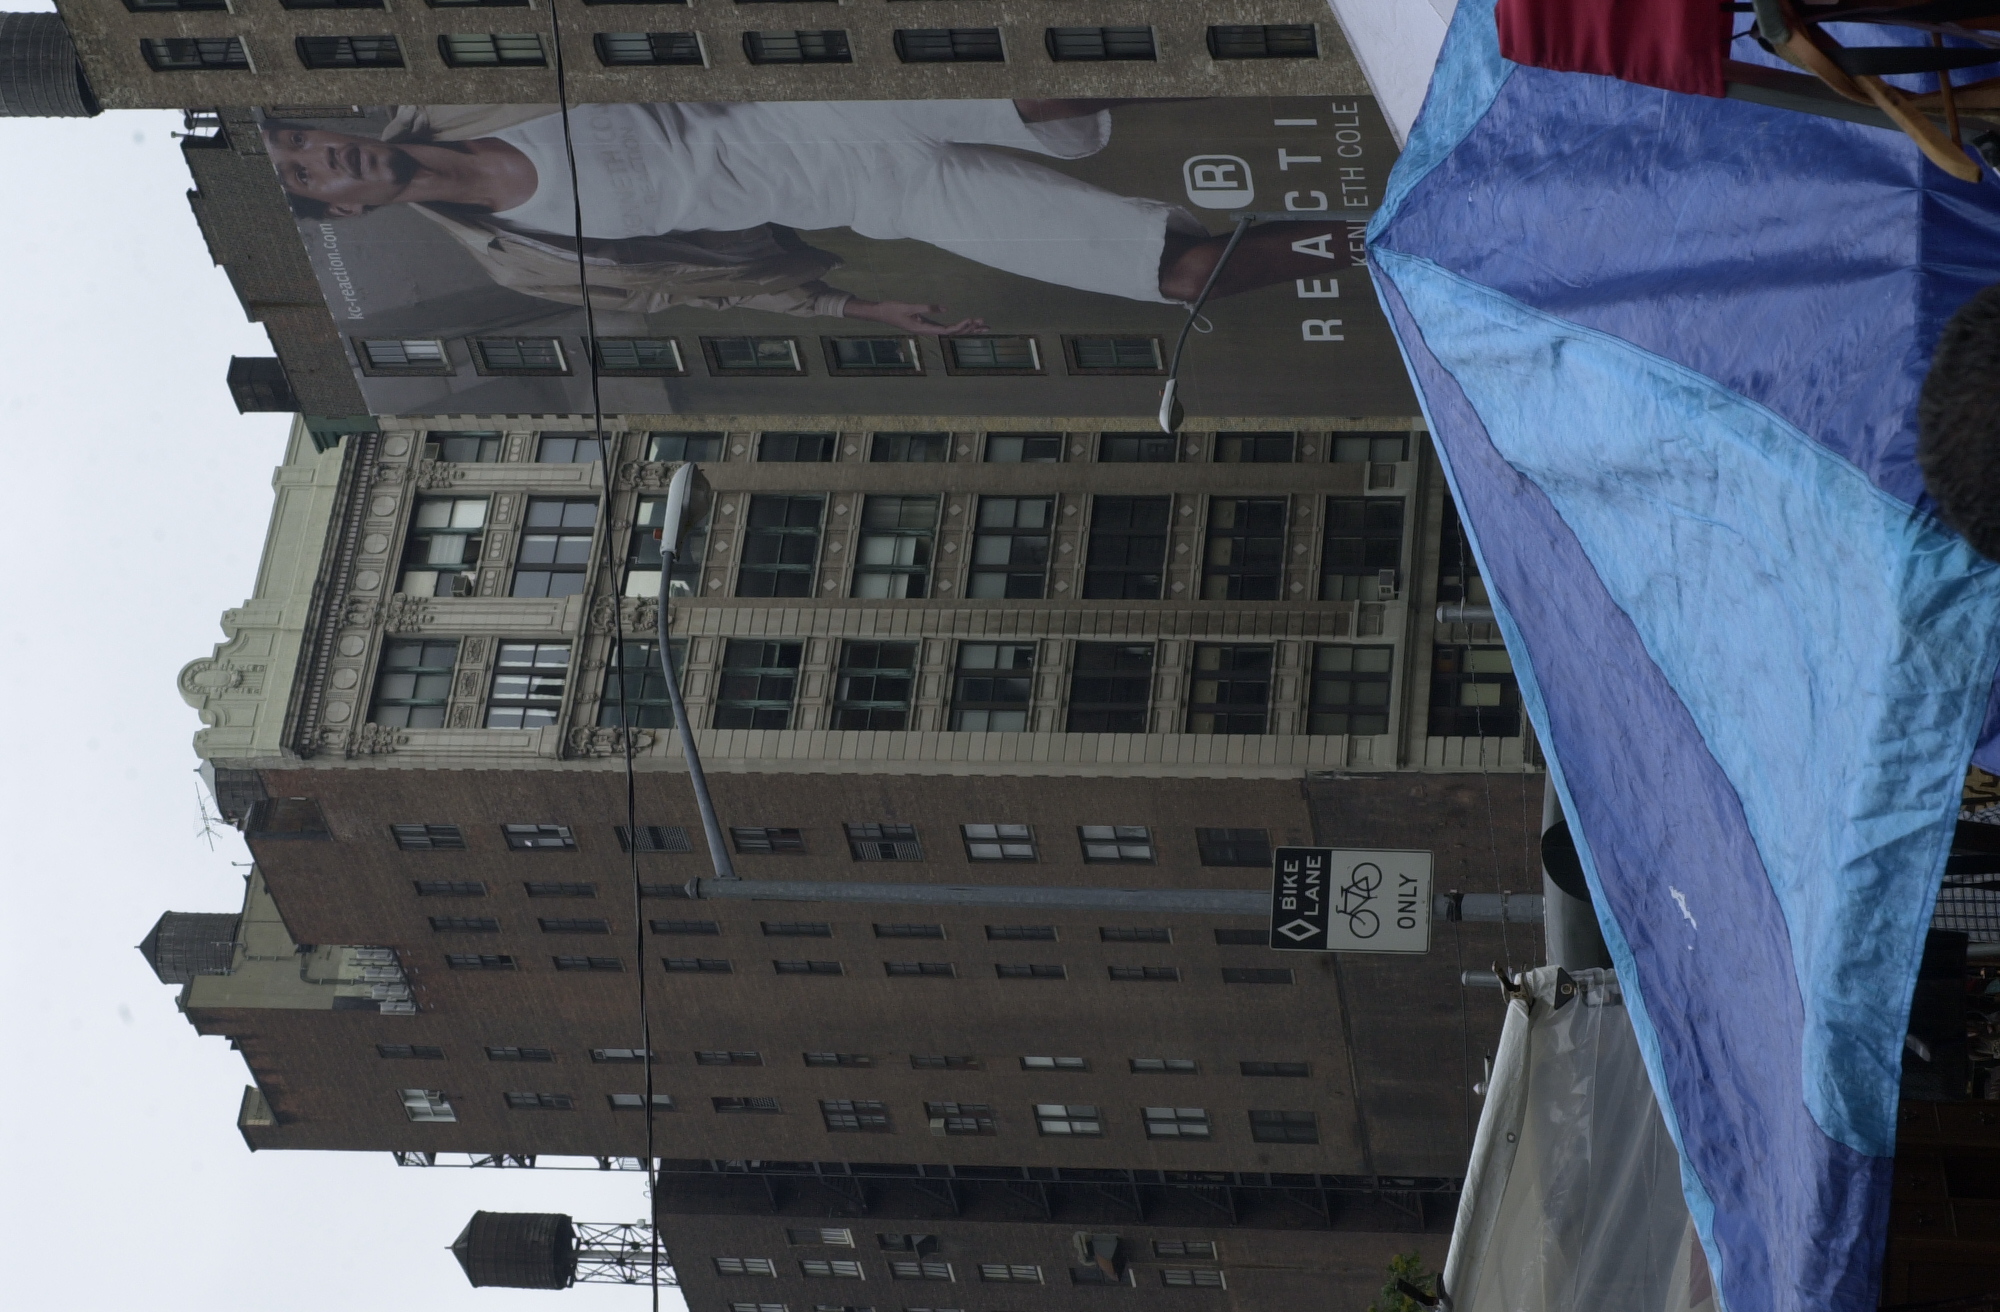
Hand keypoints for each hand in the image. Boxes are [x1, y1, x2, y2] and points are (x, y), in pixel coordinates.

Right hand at [843, 298, 986, 335]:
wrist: (881, 313)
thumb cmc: (893, 309)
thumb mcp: (910, 307)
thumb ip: (927, 308)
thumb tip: (945, 308)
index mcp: (925, 329)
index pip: (948, 331)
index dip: (961, 327)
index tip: (972, 320)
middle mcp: (929, 331)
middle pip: (954, 333)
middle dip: (971, 329)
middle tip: (987, 325)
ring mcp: (929, 328)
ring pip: (952, 331)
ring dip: (968, 328)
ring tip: (984, 325)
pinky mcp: (927, 324)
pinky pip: (947, 327)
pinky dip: (959, 325)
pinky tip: (968, 323)